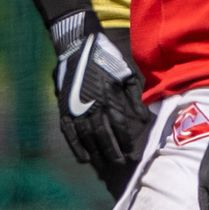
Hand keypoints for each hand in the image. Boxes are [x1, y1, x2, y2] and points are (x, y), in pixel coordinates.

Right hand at [51, 12, 150, 189]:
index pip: (120, 125)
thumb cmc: (106, 59)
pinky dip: (75, 146)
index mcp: (109, 96)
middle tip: (119, 163)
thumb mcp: (126, 75)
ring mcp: (75, 107)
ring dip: (94, 151)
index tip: (132, 153)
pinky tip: (82, 158)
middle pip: (102, 134)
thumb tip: (144, 119)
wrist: (78, 46)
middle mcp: (92, 104)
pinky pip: (68, 131)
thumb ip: (135, 98)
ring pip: (85, 136)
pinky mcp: (64, 107)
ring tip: (102, 163)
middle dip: (112, 151)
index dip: (126, 141)